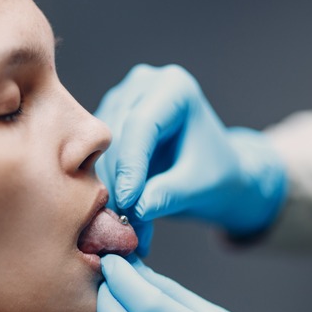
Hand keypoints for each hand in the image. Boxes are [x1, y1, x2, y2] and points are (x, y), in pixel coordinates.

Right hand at [95, 64, 286, 253]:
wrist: (213, 173)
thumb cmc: (216, 173)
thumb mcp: (200, 186)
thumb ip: (170, 194)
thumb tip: (137, 210)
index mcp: (174, 87)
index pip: (141, 124)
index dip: (131, 165)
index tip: (128, 202)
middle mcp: (143, 85)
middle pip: (117, 136)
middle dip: (119, 183)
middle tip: (126, 226)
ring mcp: (121, 100)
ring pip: (100, 149)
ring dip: (109, 190)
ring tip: (125, 226)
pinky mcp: (107, 122)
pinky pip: (95, 158)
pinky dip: (105, 188)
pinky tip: (116, 214)